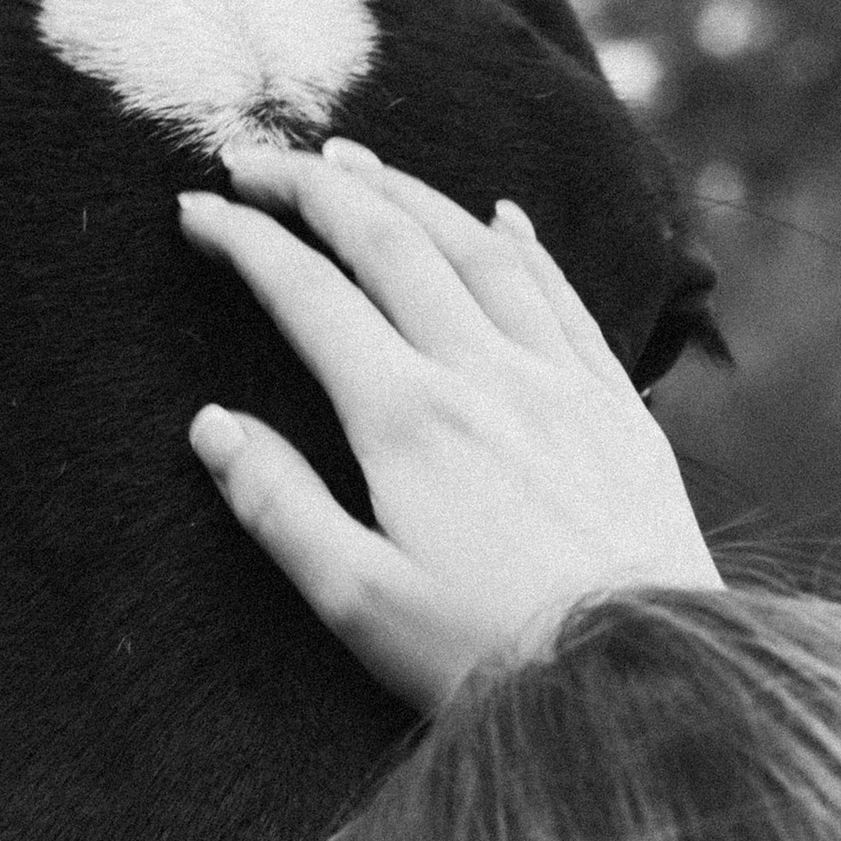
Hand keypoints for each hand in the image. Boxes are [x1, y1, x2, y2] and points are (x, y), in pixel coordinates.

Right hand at [177, 137, 718, 710]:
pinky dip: (521, 244)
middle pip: (391, 244)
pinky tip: (501, 216)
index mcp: (407, 420)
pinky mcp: (615, 407)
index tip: (196, 209)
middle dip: (313, 189)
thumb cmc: (487, 656)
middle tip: (255, 158)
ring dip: (409, 194)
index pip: (310, 296)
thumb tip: (210, 425)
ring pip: (477, 249)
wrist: (643, 681)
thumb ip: (278, 506)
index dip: (246, 241)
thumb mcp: (358, 603)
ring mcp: (559, 382)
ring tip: (354, 163)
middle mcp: (484, 376)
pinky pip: (561, 296)